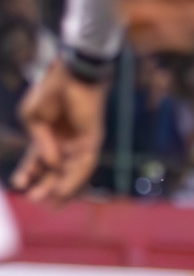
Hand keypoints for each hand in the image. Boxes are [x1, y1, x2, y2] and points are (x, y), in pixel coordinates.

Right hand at [10, 60, 108, 202]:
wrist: (70, 74)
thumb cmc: (50, 92)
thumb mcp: (34, 119)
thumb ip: (39, 143)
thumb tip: (50, 164)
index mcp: (50, 137)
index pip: (39, 161)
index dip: (29, 172)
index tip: (18, 184)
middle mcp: (66, 142)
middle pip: (57, 170)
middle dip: (46, 186)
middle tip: (35, 199)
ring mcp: (80, 142)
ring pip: (72, 171)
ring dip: (60, 187)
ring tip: (49, 201)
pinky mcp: (93, 140)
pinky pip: (84, 163)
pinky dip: (74, 177)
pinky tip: (63, 189)